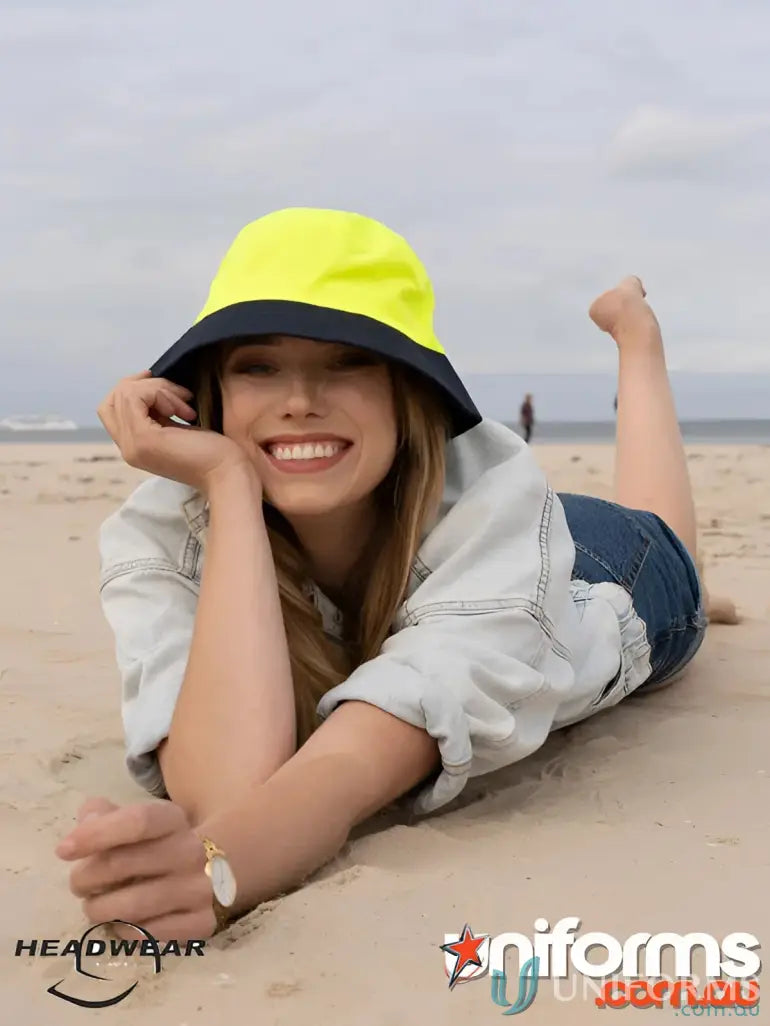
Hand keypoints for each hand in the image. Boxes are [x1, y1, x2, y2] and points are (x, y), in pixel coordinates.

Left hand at [55, 796, 216, 941]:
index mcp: (174, 819)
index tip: (64, 851)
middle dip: (86, 877)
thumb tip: (84, 828)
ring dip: (99, 909)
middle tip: (79, 883)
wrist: (214, 869)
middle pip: (122, 864)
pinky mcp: (201, 924)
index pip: (137, 822)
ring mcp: (200, 890)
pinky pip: (145, 935)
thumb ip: (104, 816)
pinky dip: (123, 931)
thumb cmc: (159, 844)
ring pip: (130, 906)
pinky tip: (121, 922)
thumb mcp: (138, 820)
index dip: (96, 834)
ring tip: (95, 905)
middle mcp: (192, 852)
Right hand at [97, 370, 255, 493]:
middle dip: (146, 386)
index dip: (134, 390)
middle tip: (179, 396)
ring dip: (159, 390)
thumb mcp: (180, 430)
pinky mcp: (144, 438)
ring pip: (125, 394)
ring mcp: (133, 445)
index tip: (164, 388)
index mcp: (135, 448)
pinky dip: (160, 393)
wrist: (228, 474)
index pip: (111, 409)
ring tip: (186, 409)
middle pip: (113, 399)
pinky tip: (184, 412)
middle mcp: (128, 449)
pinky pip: (135, 397)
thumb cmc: (215, 453)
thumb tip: (153, 387)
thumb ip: (160, 416)